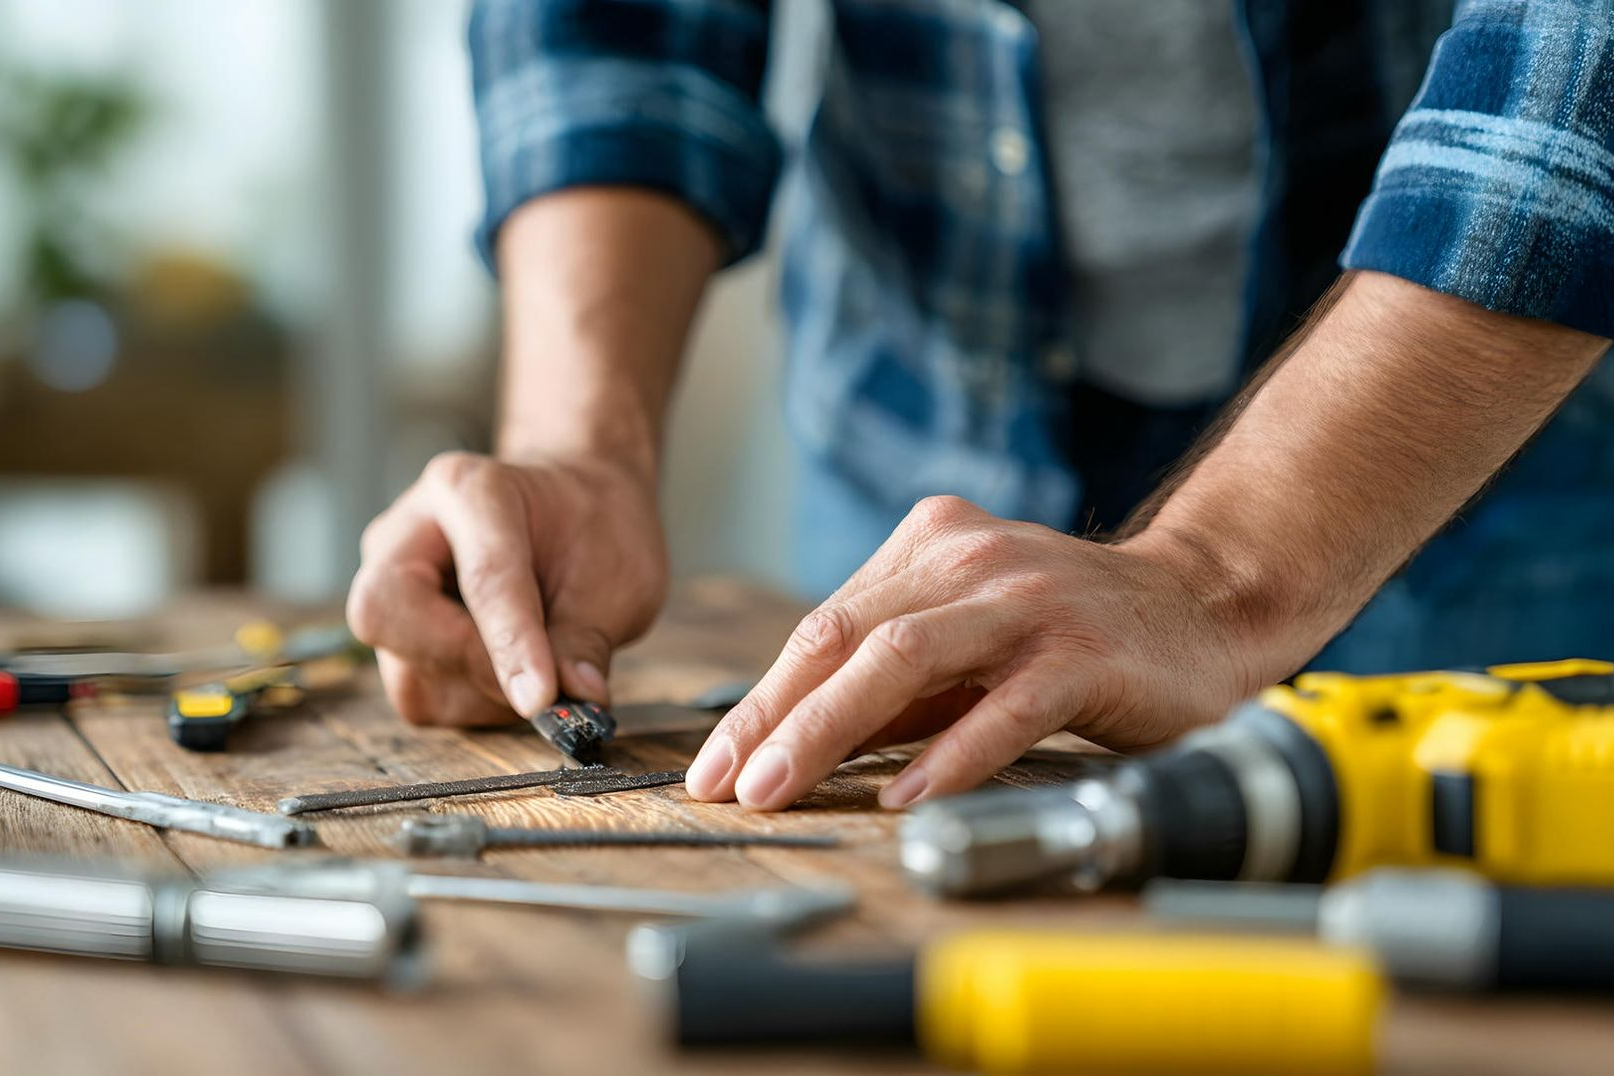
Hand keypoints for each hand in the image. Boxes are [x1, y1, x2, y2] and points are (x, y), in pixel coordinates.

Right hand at [346, 451, 665, 725]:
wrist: (571, 507)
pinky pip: (418, 696)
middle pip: (387, 613)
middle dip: (464, 664)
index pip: (483, 577)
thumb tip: (576, 704)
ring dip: (481, 693)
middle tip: (538, 686)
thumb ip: (586, 640)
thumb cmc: (591, 532)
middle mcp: (408, 531)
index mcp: (470, 491)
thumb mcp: (616, 577)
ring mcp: (386, 581)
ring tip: (542, 671)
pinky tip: (513, 674)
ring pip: (404, 672)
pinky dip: (474, 702)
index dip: (512, 644)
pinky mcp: (392, 633)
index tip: (543, 698)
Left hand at [684, 495, 1259, 810]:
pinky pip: (1003, 706)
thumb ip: (889, 686)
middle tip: (728, 784)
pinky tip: (907, 796)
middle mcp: (968, 562)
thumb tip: (794, 744)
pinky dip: (950, 752)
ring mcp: (1024, 602)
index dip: (762, 700)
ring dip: (831, 729)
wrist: (1200, 607)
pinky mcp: (1080, 653)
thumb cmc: (1068, 633)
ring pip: (905, 660)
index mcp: (929, 547)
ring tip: (784, 789)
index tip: (716, 764)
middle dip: (775, 718)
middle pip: (846, 637)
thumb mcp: (963, 643)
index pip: (823, 627)